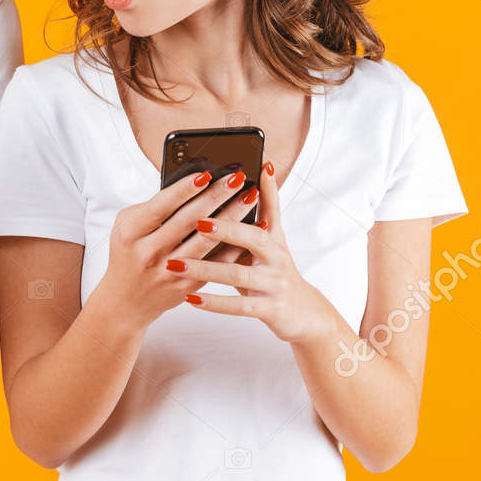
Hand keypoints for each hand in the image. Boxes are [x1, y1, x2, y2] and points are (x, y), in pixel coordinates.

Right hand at [88, 168, 257, 333]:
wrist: (126, 300)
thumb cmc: (128, 253)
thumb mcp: (127, 226)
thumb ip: (153, 207)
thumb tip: (190, 185)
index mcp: (131, 233)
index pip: (161, 205)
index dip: (185, 189)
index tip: (206, 174)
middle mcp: (149, 252)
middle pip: (189, 220)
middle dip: (216, 196)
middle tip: (237, 178)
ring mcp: (169, 271)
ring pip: (207, 240)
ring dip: (232, 216)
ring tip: (249, 197)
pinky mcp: (187, 285)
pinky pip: (216, 262)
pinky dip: (235, 244)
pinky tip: (252, 229)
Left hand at [176, 161, 338, 343]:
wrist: (304, 313)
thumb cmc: (274, 272)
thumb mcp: (270, 244)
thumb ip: (252, 220)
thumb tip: (243, 185)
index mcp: (274, 238)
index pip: (271, 207)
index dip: (267, 188)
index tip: (254, 168)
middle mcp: (277, 257)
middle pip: (253, 238)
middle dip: (226, 228)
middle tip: (198, 221)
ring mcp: (274, 283)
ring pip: (238, 273)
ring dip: (204, 269)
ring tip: (176, 264)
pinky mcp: (269, 308)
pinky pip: (238, 306)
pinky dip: (213, 302)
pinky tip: (191, 299)